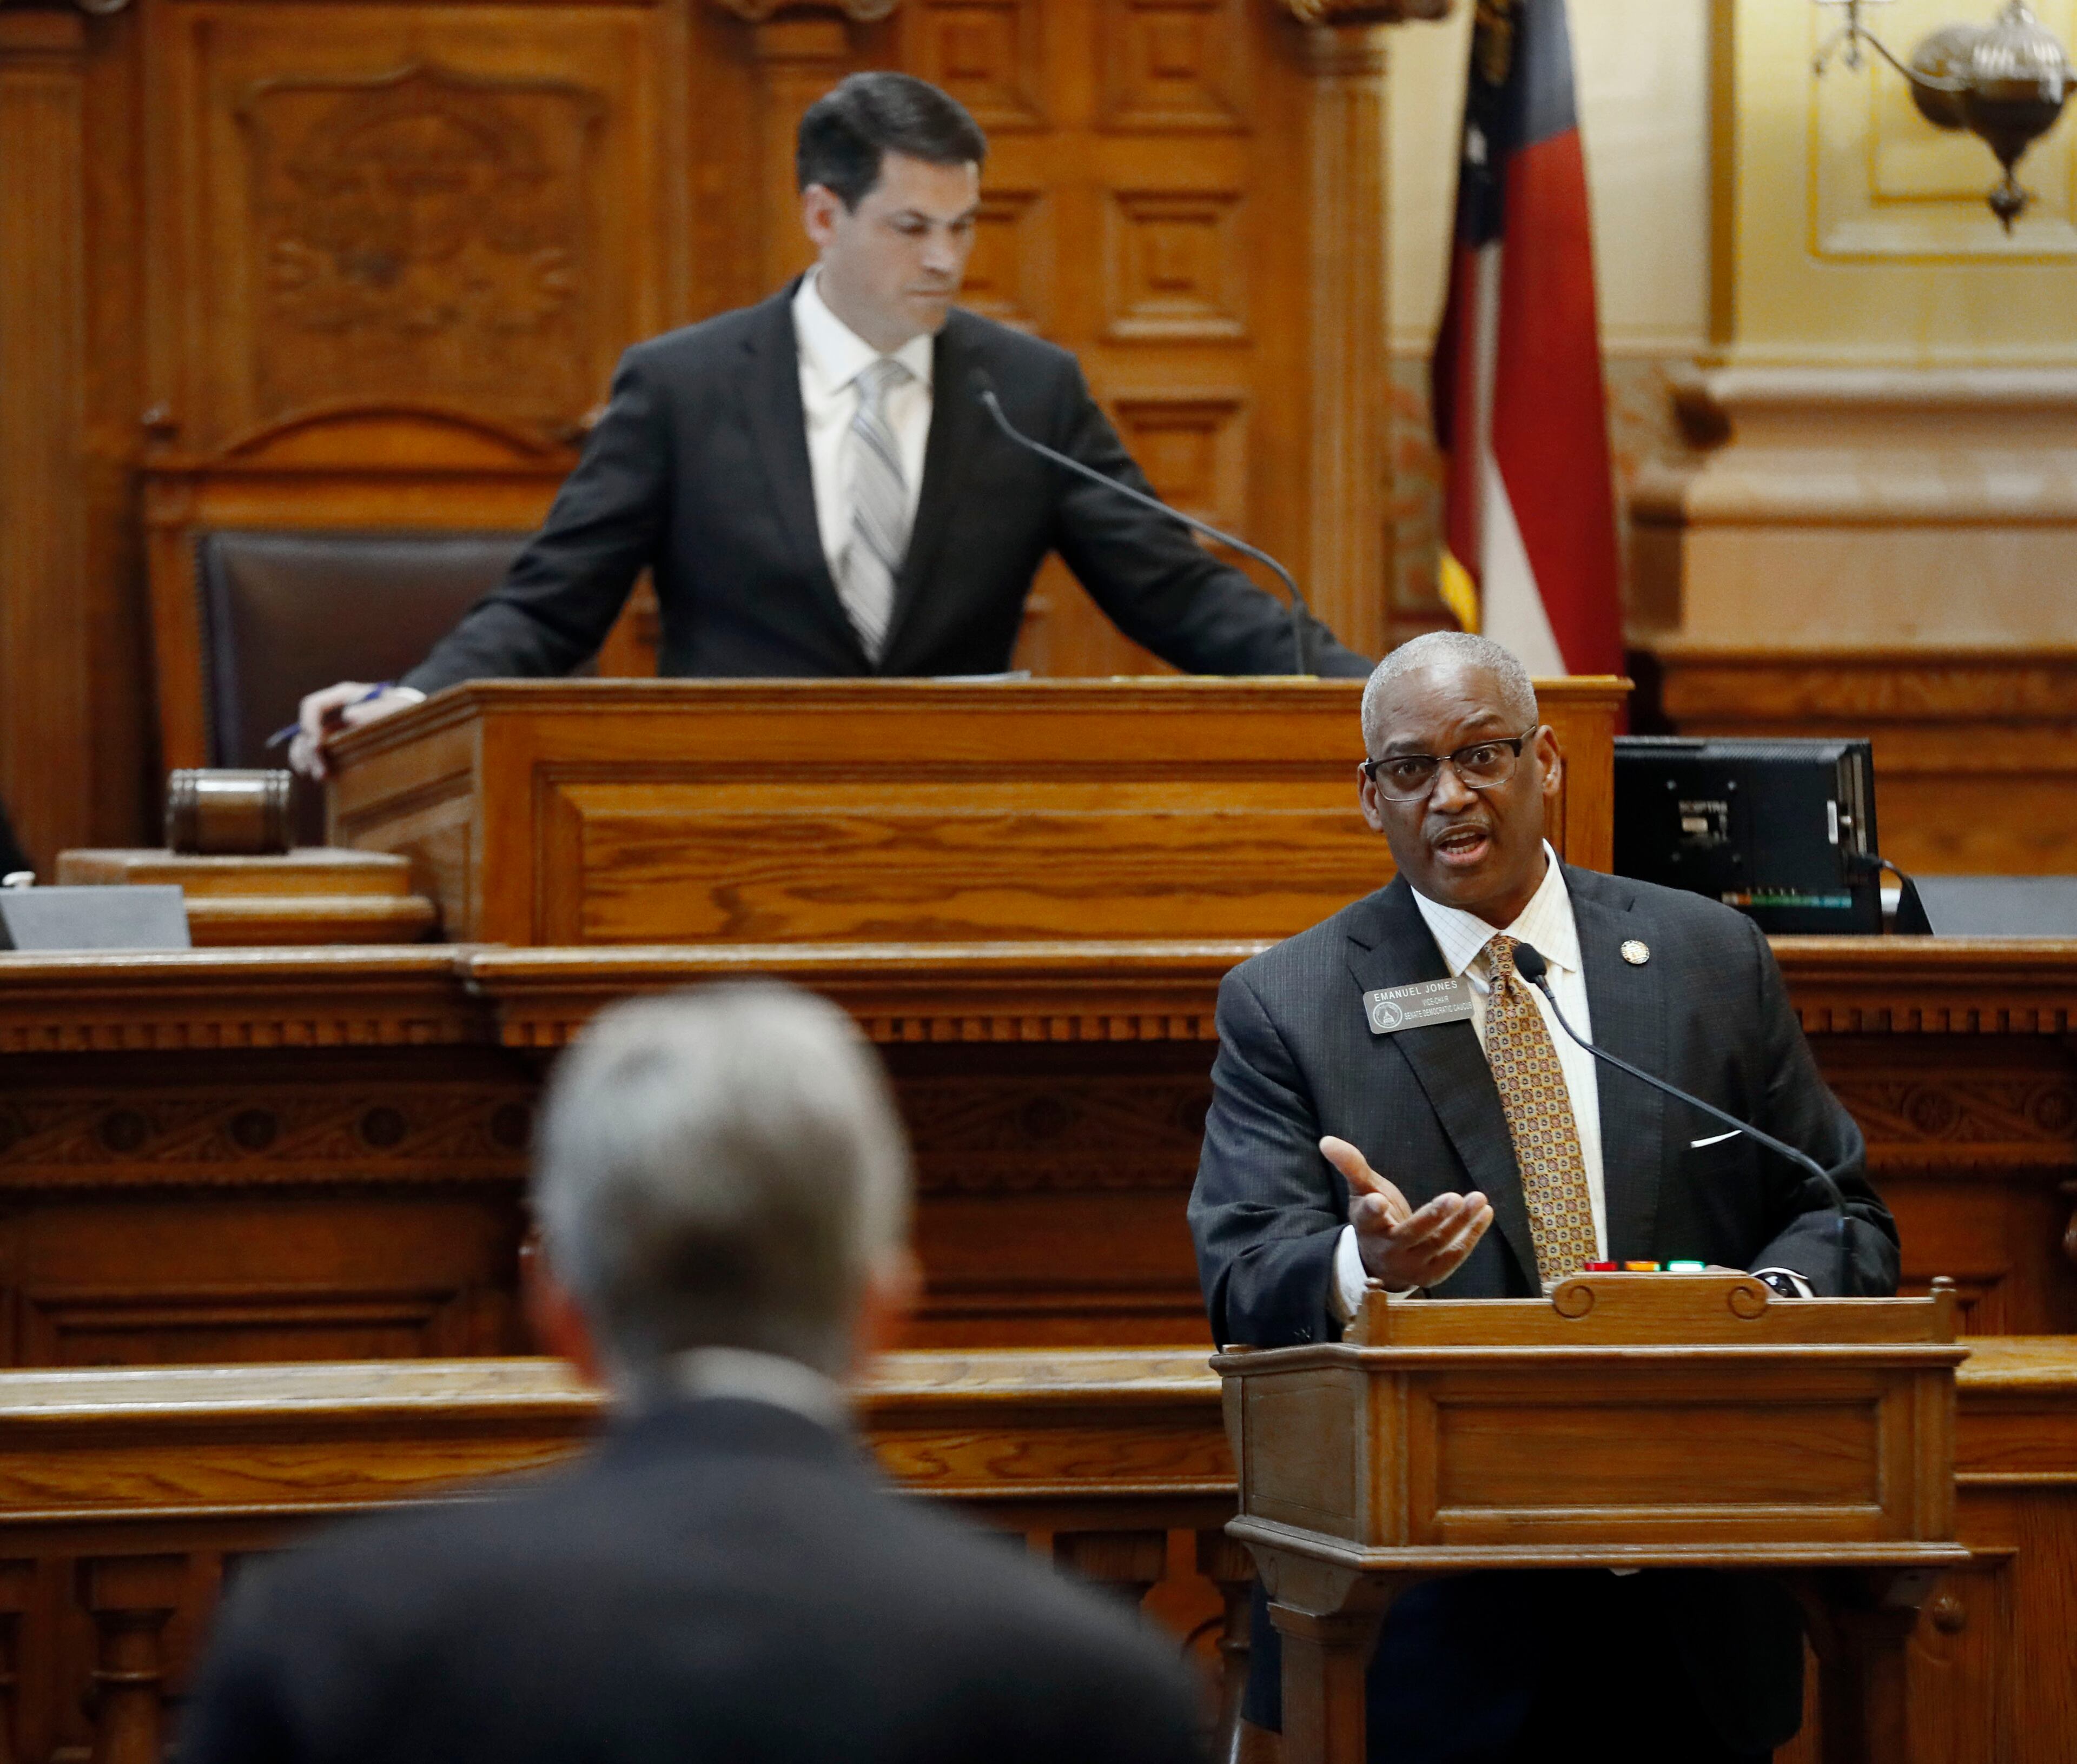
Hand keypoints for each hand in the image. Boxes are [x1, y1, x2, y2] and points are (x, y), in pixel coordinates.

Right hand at [289, 682, 422, 779]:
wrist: (415, 718)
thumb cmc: (406, 709)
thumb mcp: (397, 707)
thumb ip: (376, 710)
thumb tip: (348, 717)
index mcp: (344, 695)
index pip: (312, 706)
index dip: (309, 725)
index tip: (317, 746)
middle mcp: (335, 710)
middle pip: (306, 728)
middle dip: (309, 750)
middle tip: (321, 773)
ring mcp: (335, 726)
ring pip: (306, 741)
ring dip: (306, 759)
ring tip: (319, 777)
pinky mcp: (338, 741)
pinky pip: (315, 751)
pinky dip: (310, 761)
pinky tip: (316, 775)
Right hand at [1320, 1135, 1493, 1292]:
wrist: (1381, 1264)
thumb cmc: (1375, 1219)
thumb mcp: (1362, 1191)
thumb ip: (1350, 1165)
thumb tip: (1326, 1140)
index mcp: (1367, 1227)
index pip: (1368, 1218)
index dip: (1372, 1210)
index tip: (1377, 1201)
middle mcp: (1387, 1250)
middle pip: (1411, 1234)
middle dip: (1433, 1217)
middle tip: (1454, 1198)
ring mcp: (1411, 1266)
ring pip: (1438, 1244)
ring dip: (1461, 1222)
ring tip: (1479, 1199)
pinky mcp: (1432, 1275)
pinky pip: (1454, 1255)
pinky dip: (1471, 1235)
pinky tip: (1485, 1213)